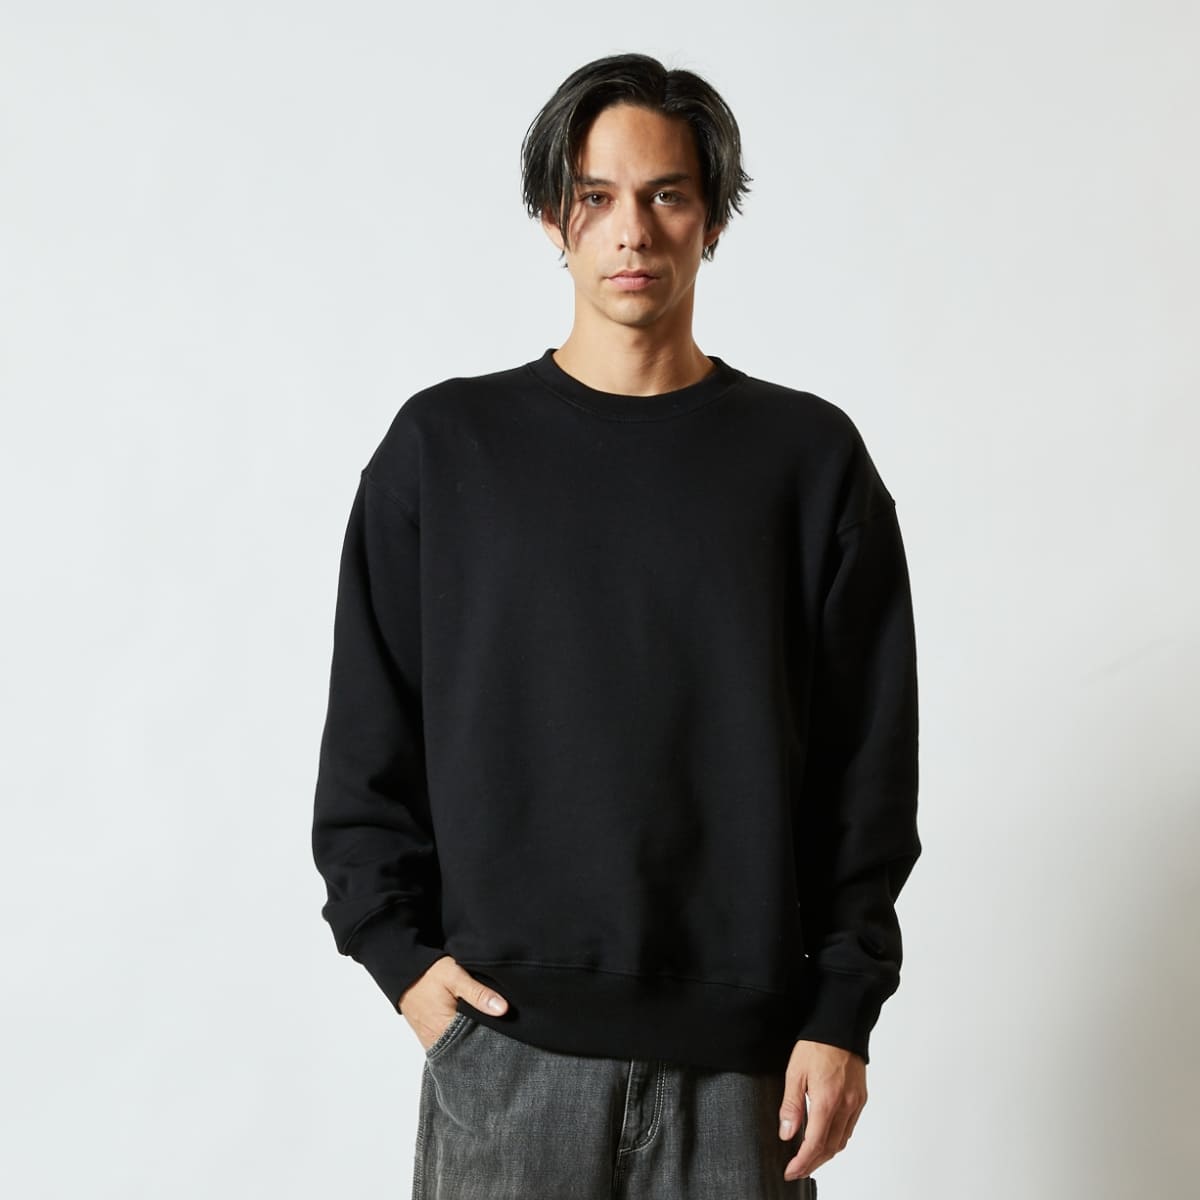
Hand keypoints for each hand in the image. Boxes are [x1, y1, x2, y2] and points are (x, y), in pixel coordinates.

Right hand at [398, 955, 509, 1051]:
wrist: (400, 969)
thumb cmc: (427, 972)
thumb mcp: (455, 976)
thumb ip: (478, 993)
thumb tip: (503, 1009)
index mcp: (445, 1030)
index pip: (477, 1044)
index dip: (494, 1037)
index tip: (509, 1030)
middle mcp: (437, 1040)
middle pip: (469, 1046)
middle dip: (485, 1039)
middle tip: (502, 1027)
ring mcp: (431, 1039)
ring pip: (459, 1044)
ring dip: (472, 1036)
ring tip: (489, 1025)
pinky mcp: (428, 1034)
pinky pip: (449, 1039)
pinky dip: (460, 1034)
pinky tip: (471, 1024)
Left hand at [778, 1039, 866, 1181]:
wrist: (841, 1026)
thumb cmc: (816, 1045)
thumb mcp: (795, 1071)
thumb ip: (791, 1105)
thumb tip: (787, 1133)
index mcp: (827, 1101)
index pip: (815, 1144)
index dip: (802, 1162)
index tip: (790, 1171)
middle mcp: (845, 1106)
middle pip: (830, 1148)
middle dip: (812, 1164)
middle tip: (796, 1170)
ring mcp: (856, 1103)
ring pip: (842, 1141)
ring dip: (825, 1155)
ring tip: (808, 1159)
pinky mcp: (861, 1099)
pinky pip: (849, 1128)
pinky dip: (837, 1140)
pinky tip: (825, 1139)